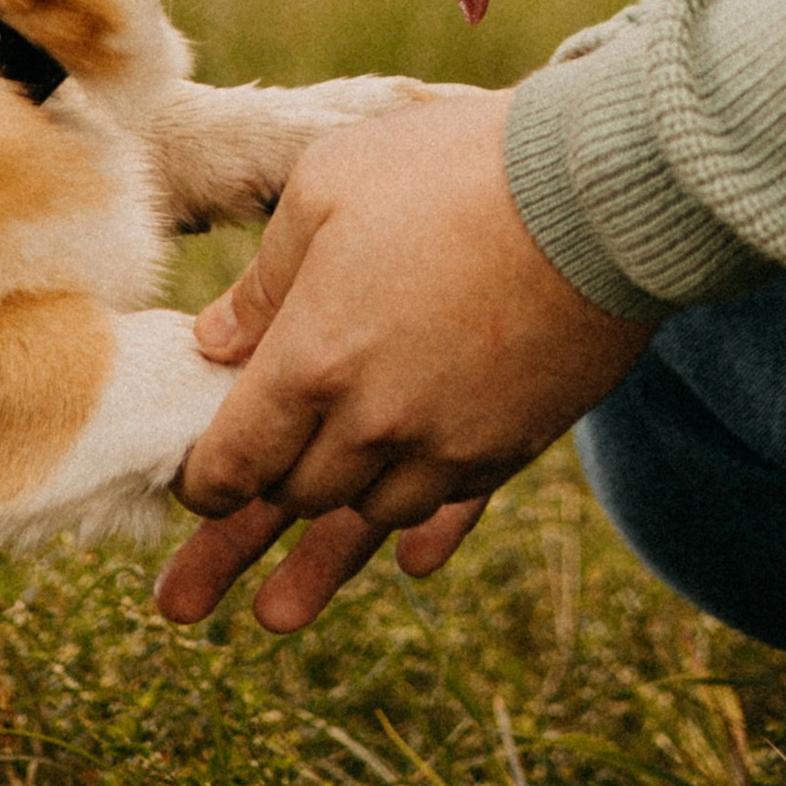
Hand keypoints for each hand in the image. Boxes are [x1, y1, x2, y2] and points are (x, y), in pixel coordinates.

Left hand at [152, 85, 651, 632]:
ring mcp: (448, 440)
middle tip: (188, 592)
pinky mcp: (512, 440)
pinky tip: (406, 563)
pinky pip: (454, 508)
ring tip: (274, 617)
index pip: (234, 457)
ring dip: (320, 562)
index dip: (202, 485)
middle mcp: (374, 421)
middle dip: (240, 533)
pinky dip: (424, 536)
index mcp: (311, 359)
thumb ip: (266, 275)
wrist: (596, 194)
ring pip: (369, 517)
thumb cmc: (450, 168)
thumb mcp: (329, 185)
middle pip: (295, 496)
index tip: (190, 490)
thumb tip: (217, 342)